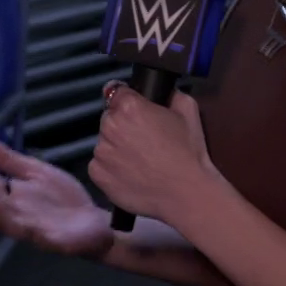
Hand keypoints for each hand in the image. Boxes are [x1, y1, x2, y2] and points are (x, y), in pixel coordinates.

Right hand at [0, 134, 111, 258]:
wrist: (92, 223)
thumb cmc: (60, 198)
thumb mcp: (33, 171)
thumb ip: (5, 158)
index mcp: (10, 196)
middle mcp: (15, 212)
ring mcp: (32, 228)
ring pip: (8, 221)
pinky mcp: (51, 240)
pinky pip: (36, 235)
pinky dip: (29, 229)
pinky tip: (27, 223)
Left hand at [87, 82, 221, 224]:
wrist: (185, 193)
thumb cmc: (188, 151)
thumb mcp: (189, 110)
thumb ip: (171, 94)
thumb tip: (164, 92)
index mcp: (129, 107)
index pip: (117, 92)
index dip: (128, 101)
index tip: (137, 112)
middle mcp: (109, 126)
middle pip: (110, 118)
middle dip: (122, 125)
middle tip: (143, 141)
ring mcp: (100, 152)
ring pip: (104, 143)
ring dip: (116, 148)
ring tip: (139, 162)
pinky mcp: (96, 175)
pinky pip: (99, 166)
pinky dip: (111, 169)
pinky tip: (130, 175)